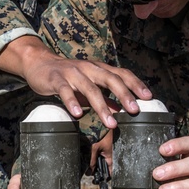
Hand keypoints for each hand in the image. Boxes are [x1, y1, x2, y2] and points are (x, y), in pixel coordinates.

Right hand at [23, 56, 151, 129]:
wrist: (40, 64)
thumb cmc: (68, 78)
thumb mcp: (89, 86)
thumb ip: (105, 97)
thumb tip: (122, 111)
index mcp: (99, 69)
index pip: (121, 73)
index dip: (135, 84)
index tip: (148, 97)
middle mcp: (88, 68)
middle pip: (109, 78)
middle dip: (124, 94)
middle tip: (134, 110)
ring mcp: (72, 73)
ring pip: (89, 88)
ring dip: (101, 106)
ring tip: (111, 123)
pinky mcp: (56, 79)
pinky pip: (65, 91)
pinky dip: (72, 102)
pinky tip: (78, 115)